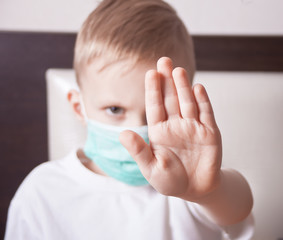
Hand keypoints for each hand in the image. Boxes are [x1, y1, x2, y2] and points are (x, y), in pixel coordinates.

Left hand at [120, 57, 221, 200]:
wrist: (196, 190)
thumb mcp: (151, 168)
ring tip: (177, 70)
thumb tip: (122, 133)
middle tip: (163, 60)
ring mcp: (193, 127)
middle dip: (167, 80)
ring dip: (183, 86)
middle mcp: (176, 125)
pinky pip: (206, 114)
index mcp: (159, 132)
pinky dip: (202, 101)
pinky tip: (197, 88)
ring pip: (187, 102)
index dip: (153, 91)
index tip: (150, 73)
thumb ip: (139, 151)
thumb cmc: (170, 180)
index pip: (155, 107)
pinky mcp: (210, 133)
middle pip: (171, 99)